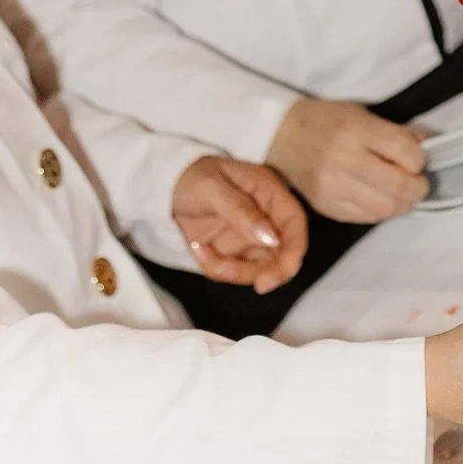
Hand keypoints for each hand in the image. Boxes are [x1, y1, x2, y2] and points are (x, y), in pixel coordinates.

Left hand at [172, 156, 307, 294]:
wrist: (167, 188)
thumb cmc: (193, 178)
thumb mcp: (213, 187)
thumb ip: (241, 210)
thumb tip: (271, 238)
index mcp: (269, 193)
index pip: (295, 222)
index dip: (296, 248)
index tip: (283, 271)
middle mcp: (266, 218)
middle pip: (283, 253)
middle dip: (271, 272)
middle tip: (258, 285)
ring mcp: (250, 238)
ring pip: (259, 269)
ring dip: (235, 271)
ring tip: (203, 251)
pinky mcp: (233, 253)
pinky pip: (232, 272)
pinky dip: (215, 268)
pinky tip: (199, 249)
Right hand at [266, 99, 428, 223]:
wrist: (279, 137)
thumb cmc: (325, 120)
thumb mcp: (361, 113)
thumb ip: (394, 132)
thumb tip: (427, 145)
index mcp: (356, 130)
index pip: (404, 151)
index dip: (420, 159)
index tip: (419, 160)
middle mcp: (344, 161)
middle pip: (397, 186)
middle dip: (418, 188)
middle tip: (419, 184)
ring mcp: (333, 188)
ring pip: (384, 208)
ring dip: (402, 204)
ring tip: (403, 194)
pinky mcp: (326, 208)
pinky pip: (365, 218)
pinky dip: (381, 212)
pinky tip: (381, 199)